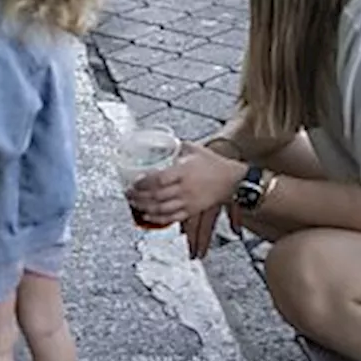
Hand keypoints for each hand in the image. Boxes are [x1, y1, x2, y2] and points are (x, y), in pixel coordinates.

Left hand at [126, 142, 245, 257]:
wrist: (233, 179)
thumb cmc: (214, 163)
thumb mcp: (194, 149)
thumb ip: (177, 146)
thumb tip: (163, 142)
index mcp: (184, 171)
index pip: (158, 179)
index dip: (143, 183)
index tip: (133, 182)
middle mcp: (185, 188)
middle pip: (156, 196)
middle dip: (138, 196)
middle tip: (128, 194)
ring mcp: (188, 201)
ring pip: (161, 209)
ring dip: (144, 208)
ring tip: (133, 204)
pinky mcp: (192, 210)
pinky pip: (172, 217)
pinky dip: (157, 218)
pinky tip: (147, 216)